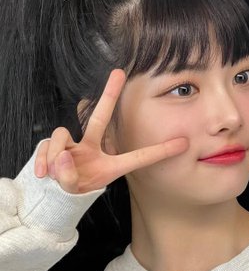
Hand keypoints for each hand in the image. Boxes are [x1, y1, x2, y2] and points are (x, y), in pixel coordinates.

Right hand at [34, 69, 187, 193]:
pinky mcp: (54, 145)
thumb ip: (69, 178)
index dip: (160, 152)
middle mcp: (92, 149)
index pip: (137, 157)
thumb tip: (63, 157)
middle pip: (101, 116)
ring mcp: (73, 145)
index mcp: (110, 165)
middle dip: (108, 94)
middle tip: (119, 72)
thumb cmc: (72, 193)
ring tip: (54, 174)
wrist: (51, 197)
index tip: (183, 143)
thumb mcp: (75, 191)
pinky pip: (47, 145)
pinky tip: (42, 173)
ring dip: (56, 156)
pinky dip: (43, 159)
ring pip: (62, 136)